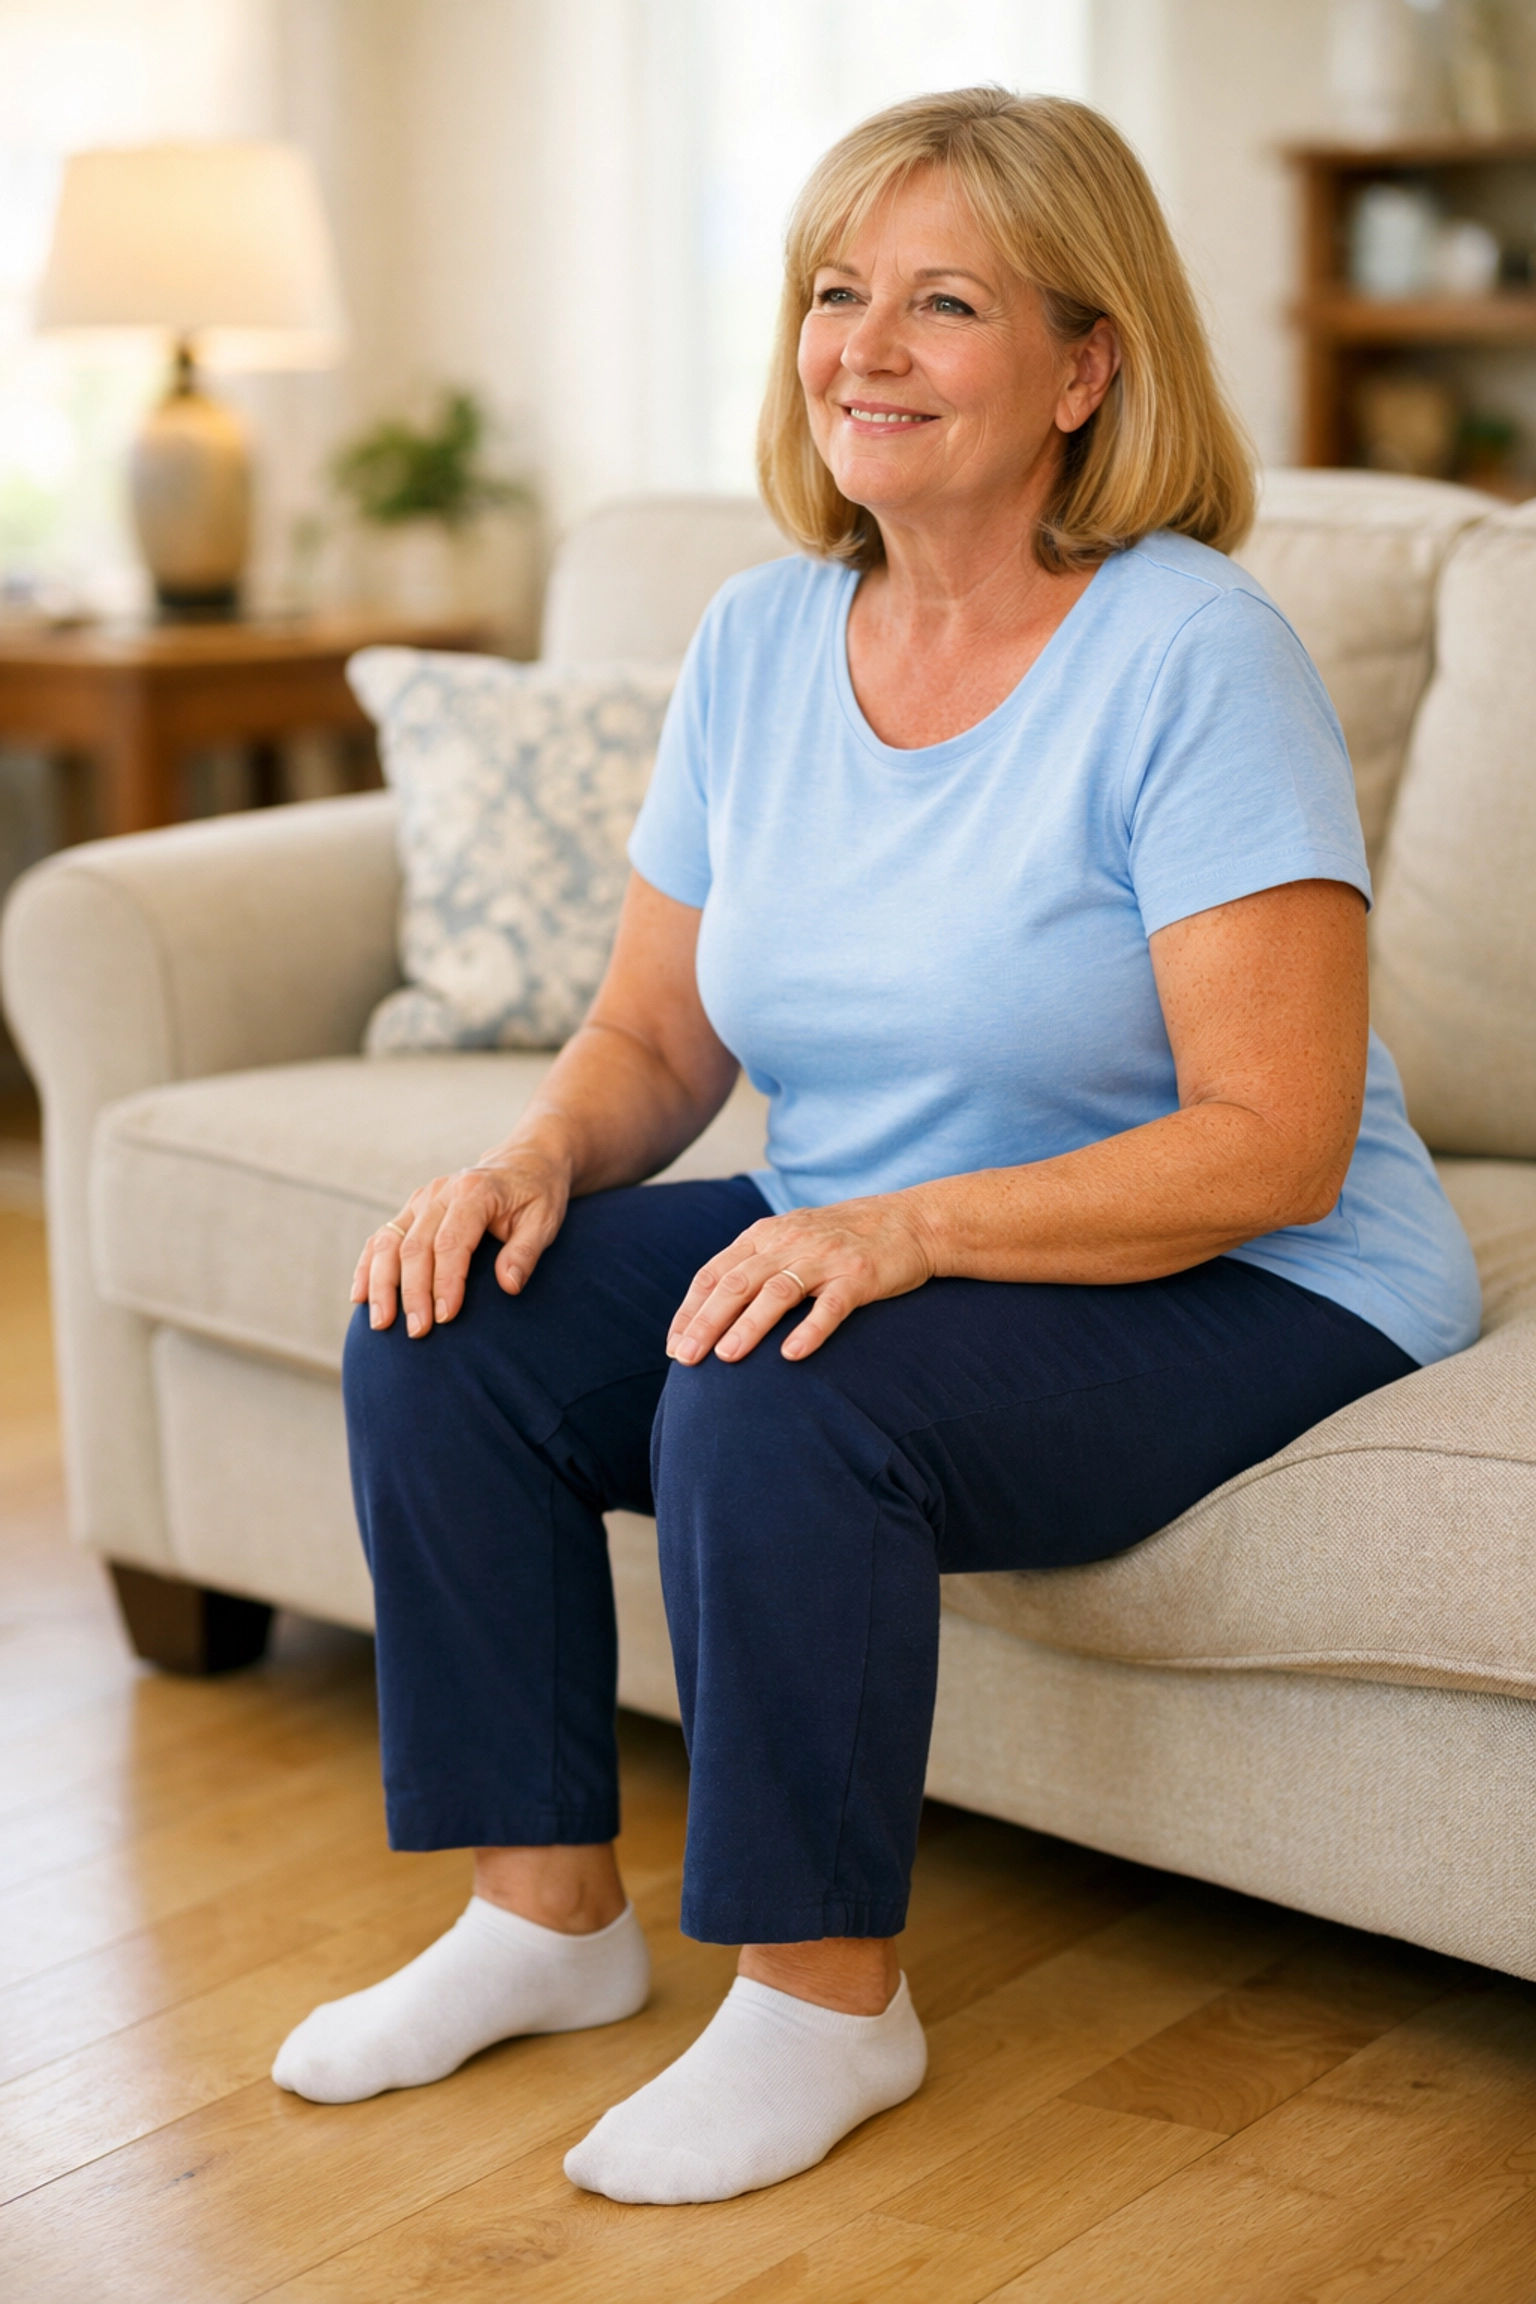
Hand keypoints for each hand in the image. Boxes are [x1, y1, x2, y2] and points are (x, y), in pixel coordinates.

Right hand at [352, 1147, 570, 1338]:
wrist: (524, 1163)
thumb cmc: (537, 1196)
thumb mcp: (545, 1220)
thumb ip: (526, 1251)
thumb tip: (509, 1285)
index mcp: (474, 1192)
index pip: (452, 1242)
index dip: (445, 1281)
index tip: (445, 1316)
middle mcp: (441, 1193)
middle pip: (415, 1246)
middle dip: (412, 1292)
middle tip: (417, 1332)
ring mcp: (422, 1200)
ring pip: (389, 1242)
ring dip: (380, 1284)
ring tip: (381, 1323)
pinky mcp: (412, 1209)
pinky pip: (382, 1237)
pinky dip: (368, 1267)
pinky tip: (360, 1296)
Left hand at [667, 1195, 937, 1365]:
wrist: (911, 1221)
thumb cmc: (842, 1238)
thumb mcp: (791, 1239)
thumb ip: (754, 1264)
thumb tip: (708, 1311)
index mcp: (765, 1235)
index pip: (715, 1273)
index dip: (691, 1310)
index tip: (673, 1345)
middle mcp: (790, 1242)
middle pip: (737, 1283)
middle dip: (706, 1322)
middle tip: (686, 1359)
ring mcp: (825, 1258)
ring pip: (777, 1292)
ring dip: (748, 1325)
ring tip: (726, 1357)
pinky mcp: (860, 1275)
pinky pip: (832, 1305)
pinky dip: (810, 1329)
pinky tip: (792, 1355)